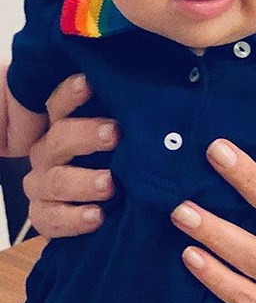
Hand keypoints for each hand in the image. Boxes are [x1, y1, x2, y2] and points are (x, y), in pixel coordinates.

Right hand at [22, 74, 118, 236]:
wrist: (107, 204)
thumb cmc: (119, 158)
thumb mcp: (127, 138)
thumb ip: (133, 123)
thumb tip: (164, 109)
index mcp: (65, 125)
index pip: (60, 104)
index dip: (72, 93)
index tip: (90, 83)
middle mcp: (49, 151)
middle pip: (59, 138)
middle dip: (87, 135)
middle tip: (115, 134)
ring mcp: (43, 184)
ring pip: (55, 181)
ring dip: (83, 182)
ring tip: (110, 184)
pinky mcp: (44, 215)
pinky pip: (50, 219)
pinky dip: (74, 220)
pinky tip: (98, 216)